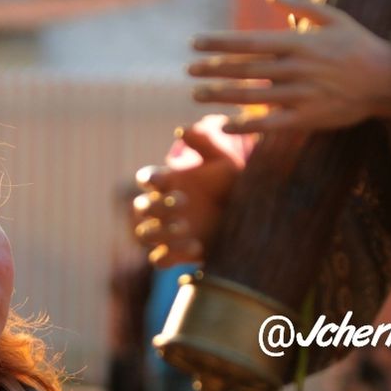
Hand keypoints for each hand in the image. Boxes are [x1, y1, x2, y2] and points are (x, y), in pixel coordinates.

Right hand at [132, 121, 243, 266]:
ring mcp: (168, 231)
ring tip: (186, 227)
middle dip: (157, 206)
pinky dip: (170, 254)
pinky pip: (159, 259)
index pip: (147, 178)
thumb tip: (182, 130)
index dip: (150, 179)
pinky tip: (196, 246)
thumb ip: (204, 142)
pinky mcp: (177, 253)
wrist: (248, 213)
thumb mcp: (224, 159)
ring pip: (145, 235)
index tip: (167, 179)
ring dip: (160, 232)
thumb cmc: (232, 182)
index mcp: (169, 182)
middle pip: (142, 207)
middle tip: (183, 202)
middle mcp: (163, 207)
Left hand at [188, 0, 390, 132]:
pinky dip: (247, 125)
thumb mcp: (334, 17)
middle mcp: (297, 67)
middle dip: (213, 69)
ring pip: (254, 95)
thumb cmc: (360, 46)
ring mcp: (303, 94)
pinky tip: (225, 125)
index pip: (250, 41)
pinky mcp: (310, 118)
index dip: (220, 43)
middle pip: (245, 68)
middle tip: (188, 70)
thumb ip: (300, 5)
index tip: (195, 43)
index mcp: (300, 42)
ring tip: (197, 94)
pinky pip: (272, 123)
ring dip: (222, 95)